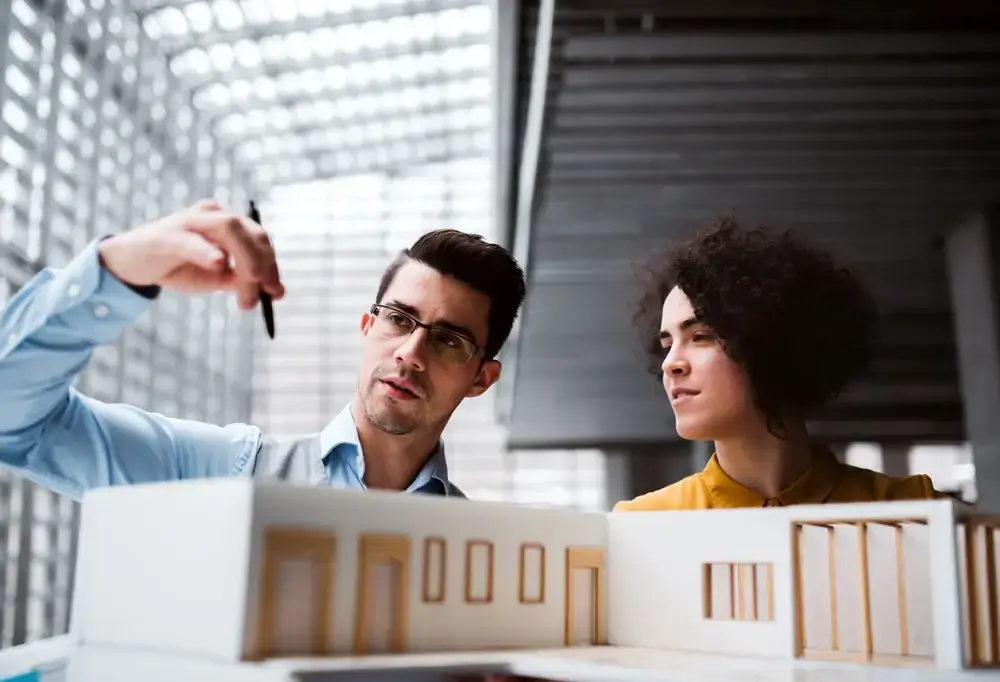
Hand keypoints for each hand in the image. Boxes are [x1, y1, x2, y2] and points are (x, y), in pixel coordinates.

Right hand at [98, 199, 284, 309]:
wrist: (133, 264)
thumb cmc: (178, 267)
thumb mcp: (216, 278)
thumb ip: (242, 280)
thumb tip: (274, 292)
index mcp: (228, 223)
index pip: (260, 239)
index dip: (273, 265)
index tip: (278, 293)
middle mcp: (213, 214)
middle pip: (251, 232)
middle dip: (264, 265)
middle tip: (266, 294)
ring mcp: (190, 221)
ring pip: (229, 229)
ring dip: (246, 260)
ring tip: (249, 288)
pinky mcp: (167, 235)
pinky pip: (191, 240)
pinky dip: (207, 251)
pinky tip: (218, 263)